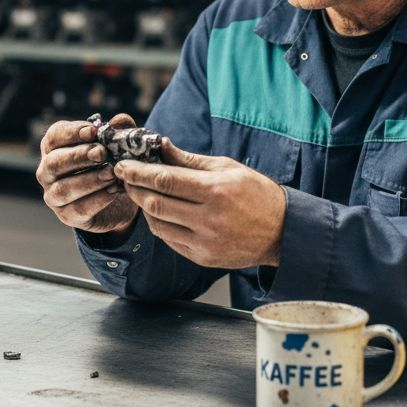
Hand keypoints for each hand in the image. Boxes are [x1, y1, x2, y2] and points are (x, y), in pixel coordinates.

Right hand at [36, 115, 138, 235]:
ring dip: (88, 180)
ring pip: (63, 188)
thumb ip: (119, 131)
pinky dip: (97, 200)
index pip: (54, 136)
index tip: (93, 131)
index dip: (72, 133)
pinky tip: (113, 191)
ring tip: (111, 174)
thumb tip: (119, 121)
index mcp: (54, 148)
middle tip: (101, 153)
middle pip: (54, 162)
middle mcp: (47, 171)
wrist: (117, 199)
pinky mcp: (67, 215)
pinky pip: (78, 209)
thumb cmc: (110, 163)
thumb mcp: (117, 145)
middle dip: (78, 156)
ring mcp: (54, 195)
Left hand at [115, 139, 285, 268]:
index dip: (138, 173)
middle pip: (155, 204)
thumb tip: (160, 147)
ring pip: (158, 225)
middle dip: (135, 189)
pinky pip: (170, 240)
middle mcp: (209, 220)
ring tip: (142, 193)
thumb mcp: (227, 168)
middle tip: (126, 178)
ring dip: (145, 208)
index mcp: (216, 191)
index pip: (165, 181)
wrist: (283, 232)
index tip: (123, 166)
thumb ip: (189, 161)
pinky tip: (160, 212)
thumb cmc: (256, 193)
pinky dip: (160, 225)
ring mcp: (205, 243)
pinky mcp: (203, 258)